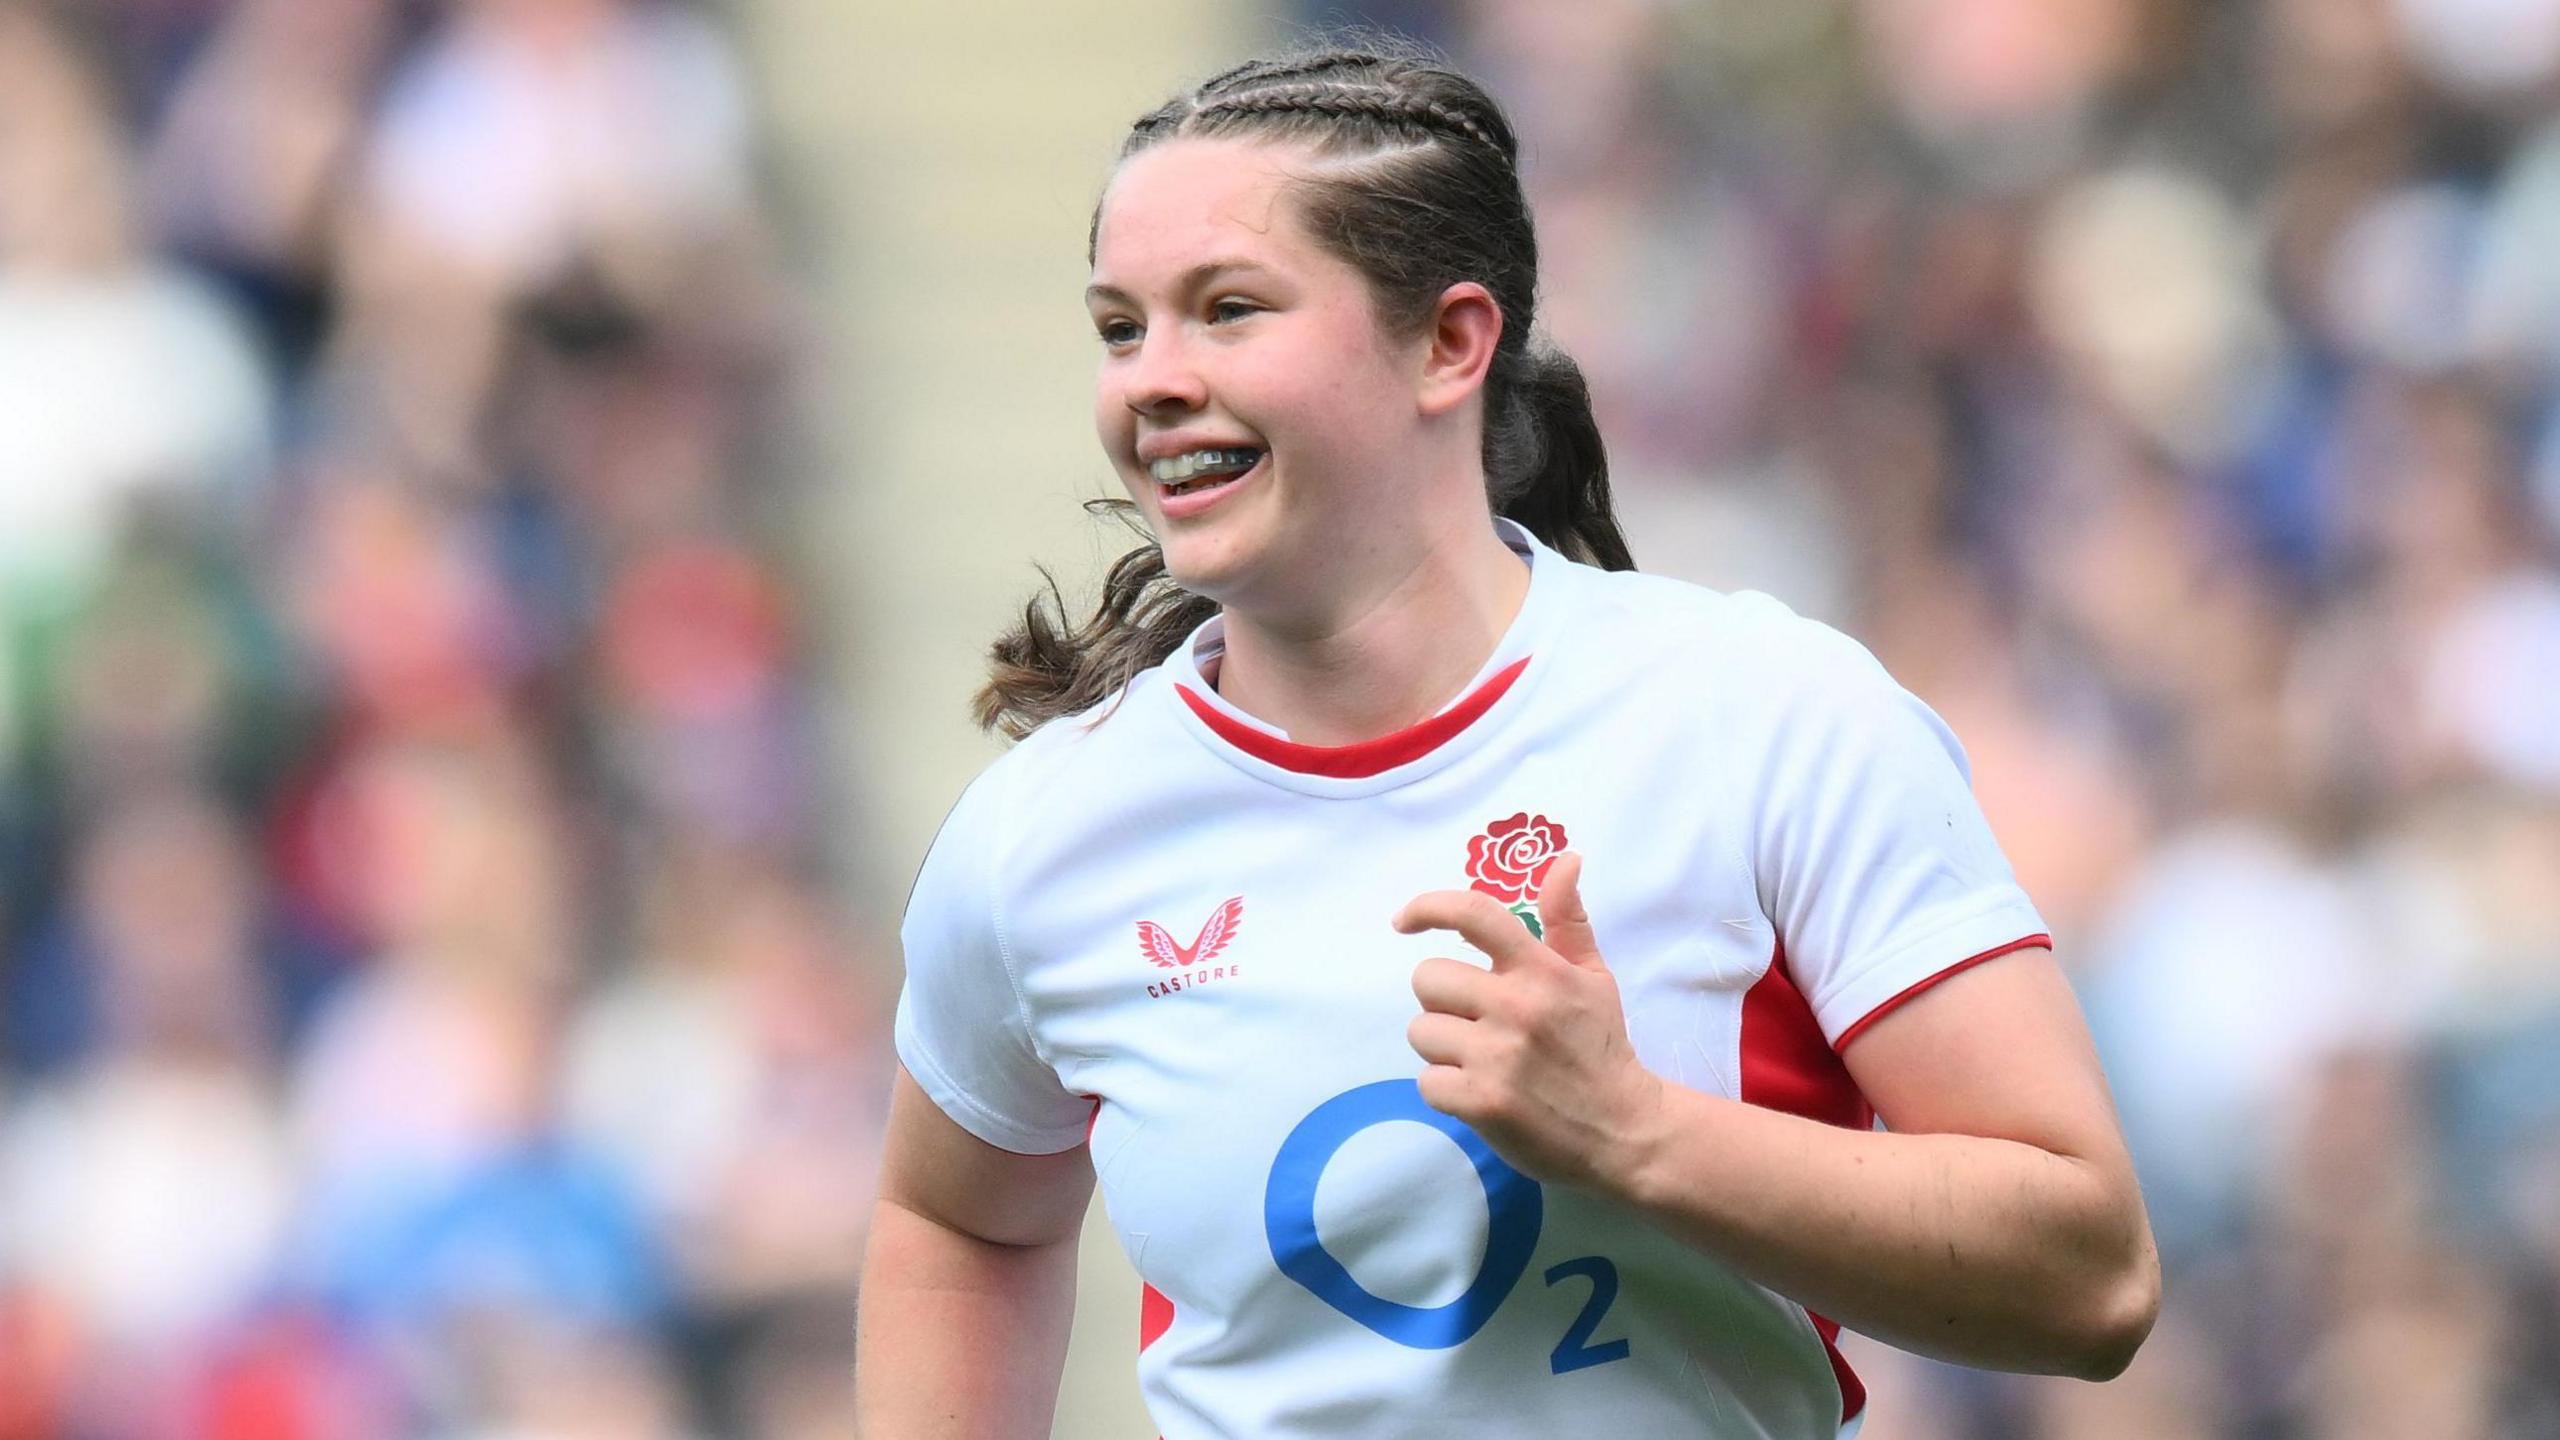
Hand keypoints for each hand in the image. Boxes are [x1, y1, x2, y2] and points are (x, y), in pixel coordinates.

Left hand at [1393, 853, 1664, 1189]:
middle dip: (1443, 1001)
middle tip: (1476, 1023)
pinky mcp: (1482, 1103)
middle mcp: (1516, 1006)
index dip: (1429, 907)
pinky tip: (1478, 1094)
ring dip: (1442, 1049)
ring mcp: (1497, 1056)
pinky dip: (1446, 1091)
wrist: (1625, 1131)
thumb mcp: (1594, 977)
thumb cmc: (1601, 1048)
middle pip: (1428, 979)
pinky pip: (1427, 1082)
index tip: (1403, 921)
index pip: (1475, 915)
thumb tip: (1567, 859)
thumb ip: (1568, 921)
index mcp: (1541, 970)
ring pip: (1422, 1032)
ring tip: (1481, 1062)